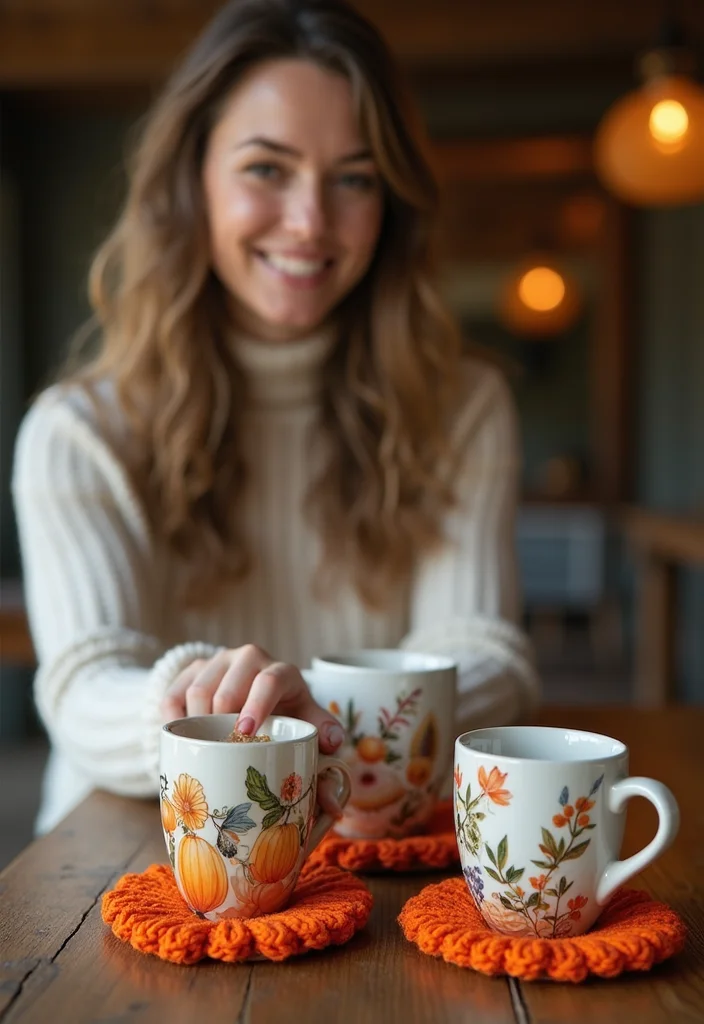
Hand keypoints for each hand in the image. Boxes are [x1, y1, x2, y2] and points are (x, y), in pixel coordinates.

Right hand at [160, 645, 345, 813]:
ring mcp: (219, 661)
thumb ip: (321, 758)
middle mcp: (250, 658)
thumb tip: (333, 803)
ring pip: (198, 690)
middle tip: (222, 751)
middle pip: (227, 688)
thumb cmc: (287, 715)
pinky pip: (173, 694)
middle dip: (221, 722)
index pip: (270, 681)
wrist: (258, 690)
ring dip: (198, 723)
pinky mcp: (193, 668)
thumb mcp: (307, 727)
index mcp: (283, 672)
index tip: (245, 734)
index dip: (257, 706)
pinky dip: (174, 719)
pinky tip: (184, 738)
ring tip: (206, 747)